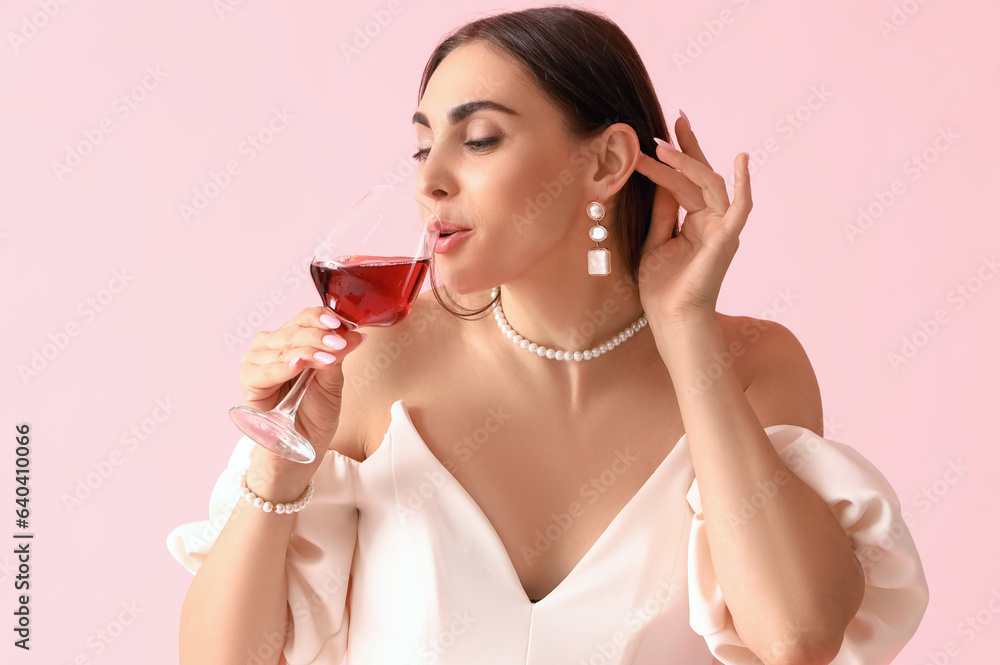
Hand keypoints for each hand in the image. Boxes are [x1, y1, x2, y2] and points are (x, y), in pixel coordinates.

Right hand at [238, 306, 365, 456]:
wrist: (303, 441)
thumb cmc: (316, 409)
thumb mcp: (333, 378)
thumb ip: (339, 354)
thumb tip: (357, 333)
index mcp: (292, 337)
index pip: (305, 318)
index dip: (322, 318)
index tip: (341, 324)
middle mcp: (272, 344)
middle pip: (294, 331)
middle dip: (319, 337)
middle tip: (338, 344)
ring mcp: (257, 360)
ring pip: (283, 349)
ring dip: (307, 352)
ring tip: (327, 359)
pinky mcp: (248, 380)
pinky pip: (266, 370)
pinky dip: (284, 368)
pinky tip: (298, 365)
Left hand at [631, 113, 751, 328]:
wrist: (669, 319)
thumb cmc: (662, 288)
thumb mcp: (654, 241)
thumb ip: (661, 212)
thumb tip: (660, 180)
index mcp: (696, 222)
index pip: (687, 181)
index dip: (679, 155)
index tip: (664, 131)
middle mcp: (712, 221)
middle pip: (699, 177)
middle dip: (685, 149)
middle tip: (669, 123)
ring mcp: (721, 229)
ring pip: (707, 186)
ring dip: (686, 163)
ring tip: (660, 147)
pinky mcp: (725, 240)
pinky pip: (739, 208)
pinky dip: (743, 184)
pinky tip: (740, 160)